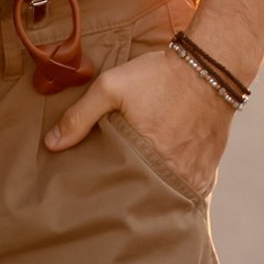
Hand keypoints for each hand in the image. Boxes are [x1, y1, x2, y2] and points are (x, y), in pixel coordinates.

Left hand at [42, 44, 232, 195]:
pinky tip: (162, 188)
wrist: (211, 66)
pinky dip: (176, 190)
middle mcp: (173, 171)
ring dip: (153, 196)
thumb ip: (80, 116)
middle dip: (129, 198)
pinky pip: (190, 191)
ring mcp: (195, 172)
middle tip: (113, 195)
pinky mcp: (209, 168)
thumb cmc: (159, 76)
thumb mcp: (111, 87)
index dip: (105, 190)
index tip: (92, 191)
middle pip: (144, 197)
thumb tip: (52, 144)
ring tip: (136, 193)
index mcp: (146, 156)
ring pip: (168, 197)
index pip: (117, 188)